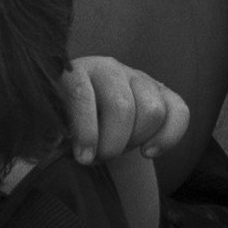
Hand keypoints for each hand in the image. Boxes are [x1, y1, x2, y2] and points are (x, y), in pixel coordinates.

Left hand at [60, 56, 189, 167]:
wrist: (89, 121)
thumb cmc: (65, 126)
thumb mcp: (49, 127)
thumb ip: (47, 133)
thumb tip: (53, 143)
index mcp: (75, 72)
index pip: (82, 94)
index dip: (85, 130)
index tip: (84, 158)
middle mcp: (108, 68)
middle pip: (122, 107)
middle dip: (113, 143)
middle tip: (102, 157)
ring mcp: (138, 78)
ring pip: (152, 111)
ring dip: (136, 141)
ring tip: (120, 150)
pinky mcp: (163, 92)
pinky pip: (180, 112)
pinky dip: (167, 138)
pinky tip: (148, 153)